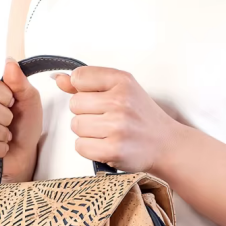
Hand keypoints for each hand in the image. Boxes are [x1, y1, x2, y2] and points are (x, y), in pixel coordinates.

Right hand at [0, 57, 42, 181]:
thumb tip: (9, 62)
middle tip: (9, 122)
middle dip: (5, 117)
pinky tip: (0, 148)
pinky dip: (0, 149)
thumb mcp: (29, 100)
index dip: (4, 95)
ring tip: (5, 136)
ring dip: (3, 135)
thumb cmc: (24, 125)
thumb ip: (19, 82)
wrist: (25, 152)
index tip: (12, 103)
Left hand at [52, 67, 181, 173]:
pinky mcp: (114, 149)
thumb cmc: (142, 117)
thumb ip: (87, 84)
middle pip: (74, 104)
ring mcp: (118, 126)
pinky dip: (89, 148)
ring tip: (107, 133)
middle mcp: (120, 101)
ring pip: (76, 126)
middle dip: (85, 113)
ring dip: (87, 133)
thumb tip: (59, 79)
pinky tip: (105, 145)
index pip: (79, 77)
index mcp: (122, 80)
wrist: (166, 144)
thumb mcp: (120, 90)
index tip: (98, 99)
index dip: (83, 90)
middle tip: (106, 119)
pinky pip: (80, 146)